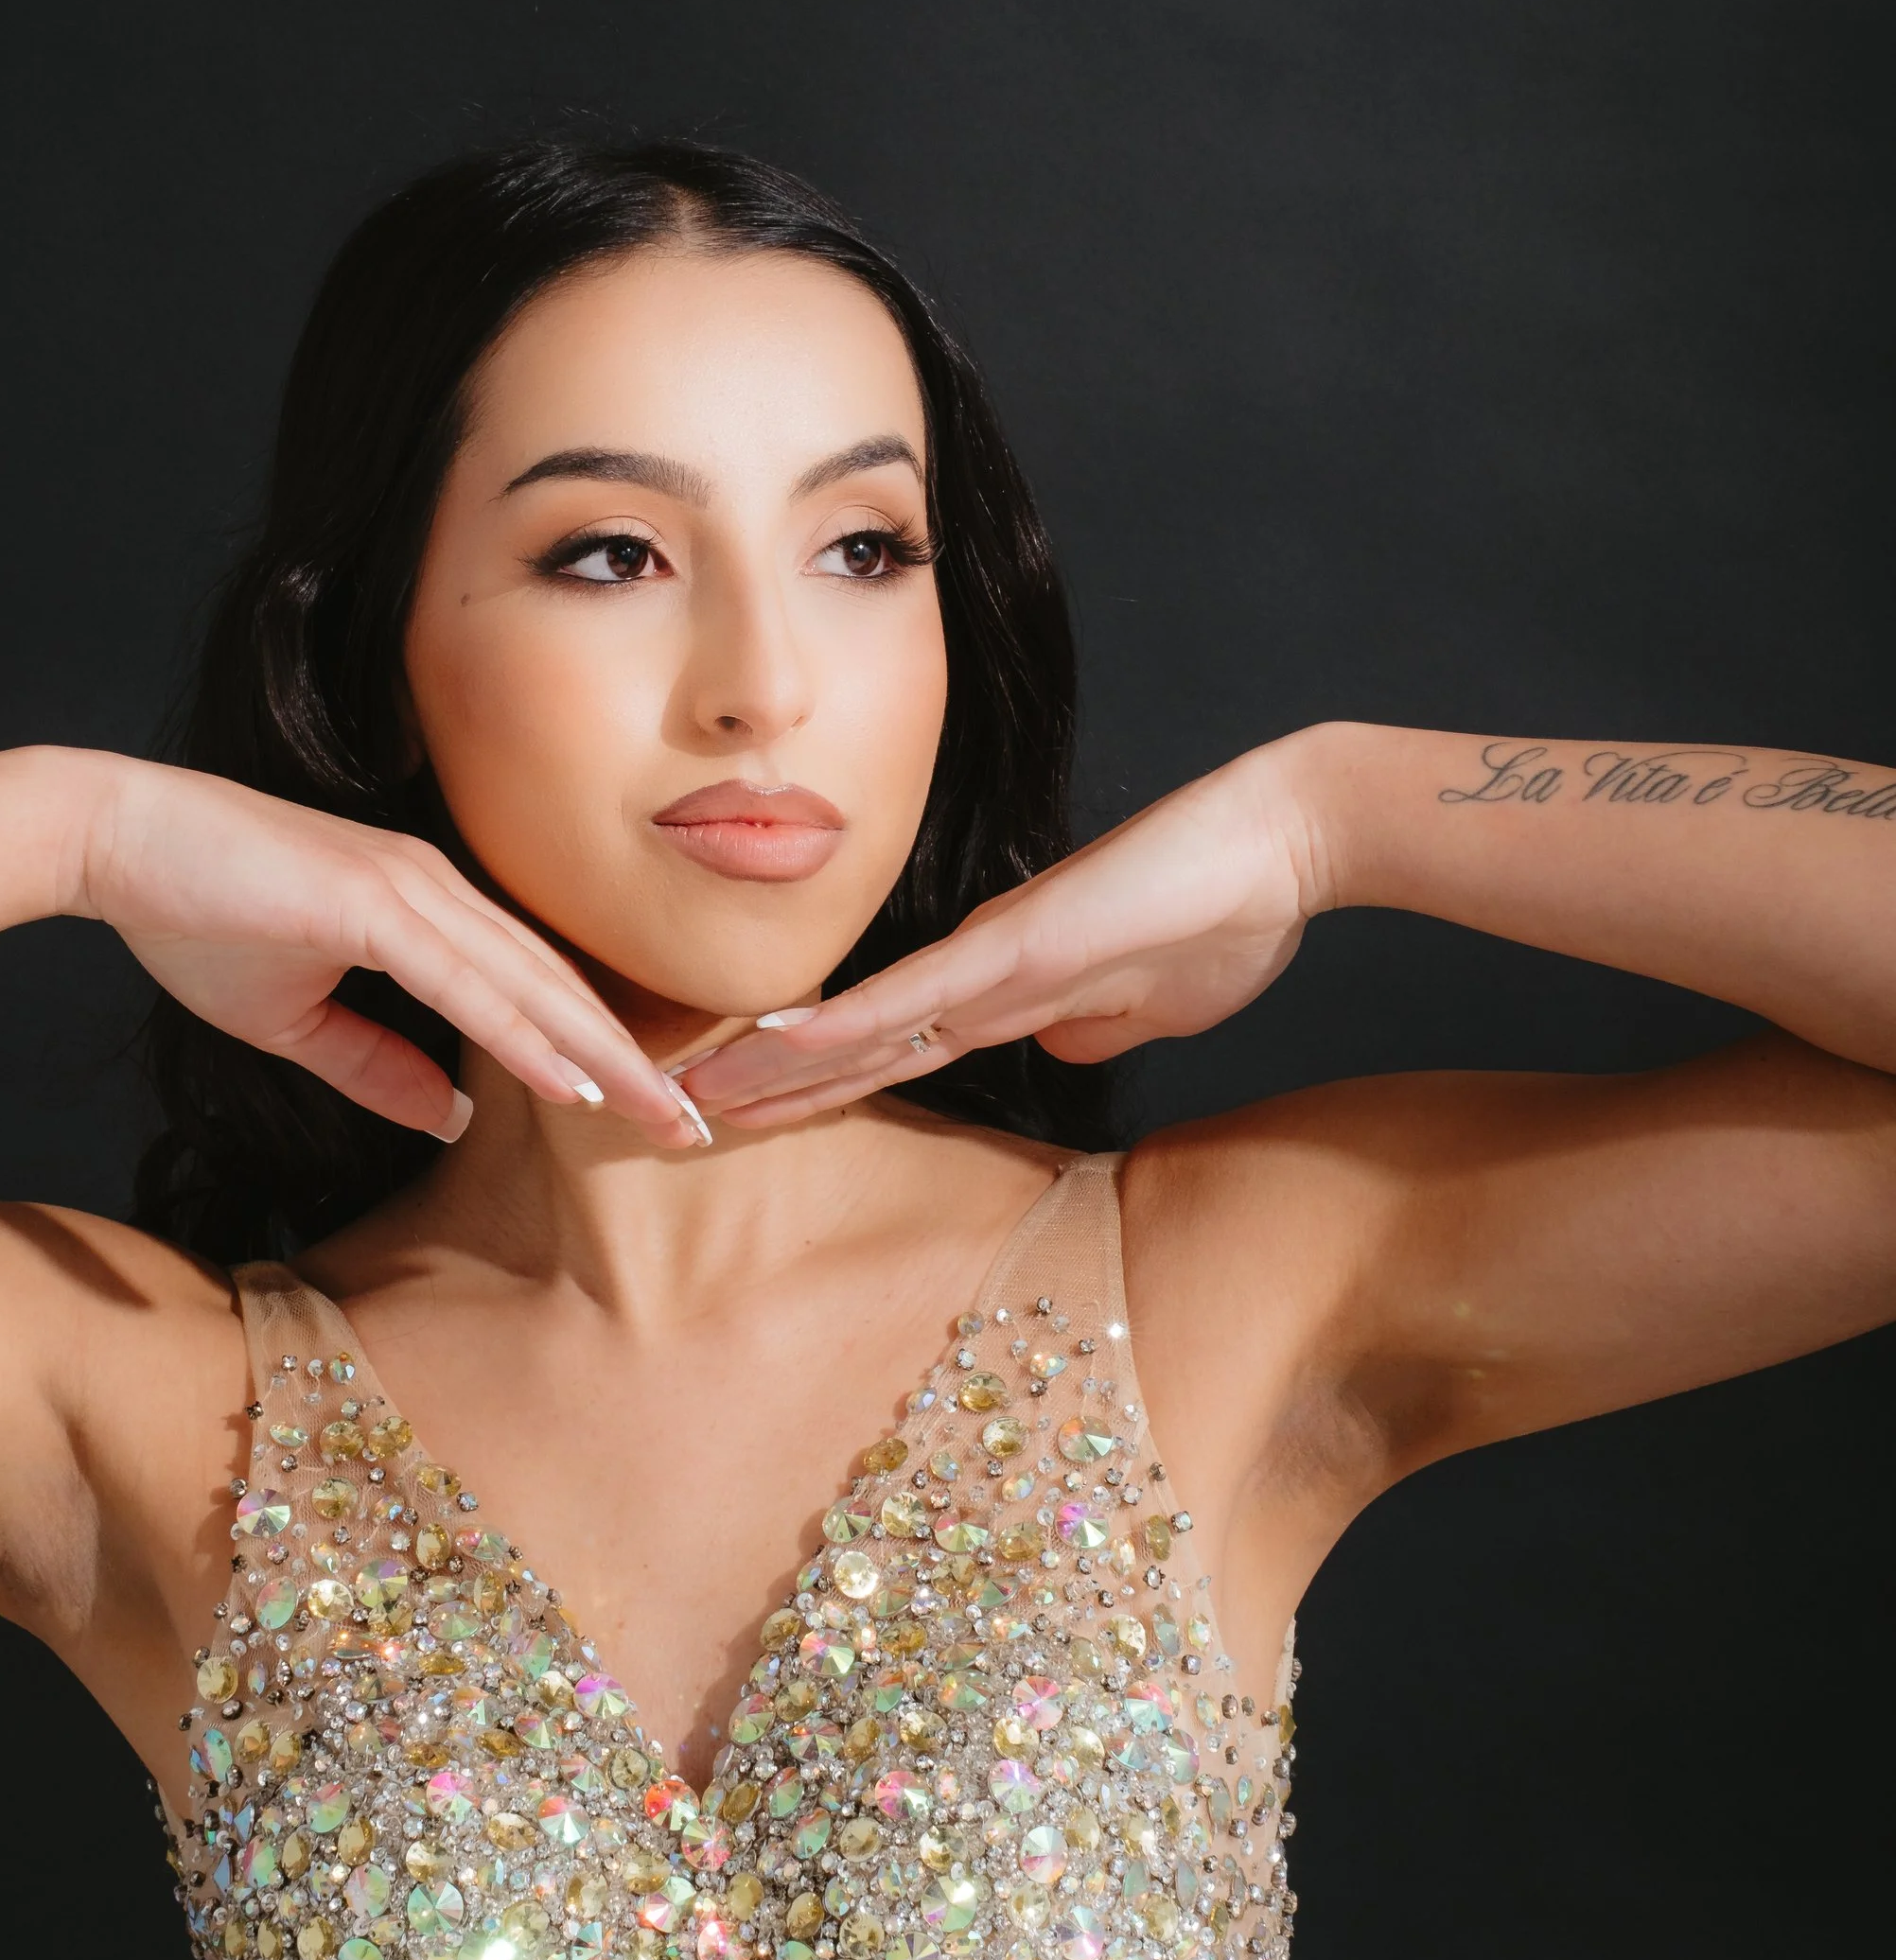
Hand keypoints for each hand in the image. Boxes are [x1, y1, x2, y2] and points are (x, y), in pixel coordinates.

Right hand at [81, 760, 696, 1145]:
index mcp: (426, 912)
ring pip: (531, 987)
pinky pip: (467, 983)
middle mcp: (437, 892)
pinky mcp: (373, 901)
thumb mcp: (292, 1018)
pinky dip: (526, 1035)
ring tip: (665, 1117)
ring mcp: (411, 890)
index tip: (653, 1113)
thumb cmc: (194, 913)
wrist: (116, 838)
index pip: (533, 991)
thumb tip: (448, 1116)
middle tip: (698, 1129)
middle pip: (558, 990)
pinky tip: (574, 1082)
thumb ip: (372, 1065)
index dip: (599, 1053)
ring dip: (604, 1058)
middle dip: (633, 1064)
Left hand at [680, 738, 1322, 1125]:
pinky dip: (846, 1024)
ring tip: (695, 1097)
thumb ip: (1101, 1027)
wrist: (1282, 840)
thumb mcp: (1158, 1006)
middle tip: (678, 1119)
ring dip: (778, 1064)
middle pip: (853, 1041)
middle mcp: (982, 968)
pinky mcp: (1019, 944)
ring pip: (862, 1021)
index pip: (892, 1048)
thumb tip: (1060, 1055)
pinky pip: (916, 996)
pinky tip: (782, 1043)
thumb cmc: (1231, 911)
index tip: (750, 1118)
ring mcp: (994, 955)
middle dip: (769, 1085)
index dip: (818, 1085)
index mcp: (1011, 986)